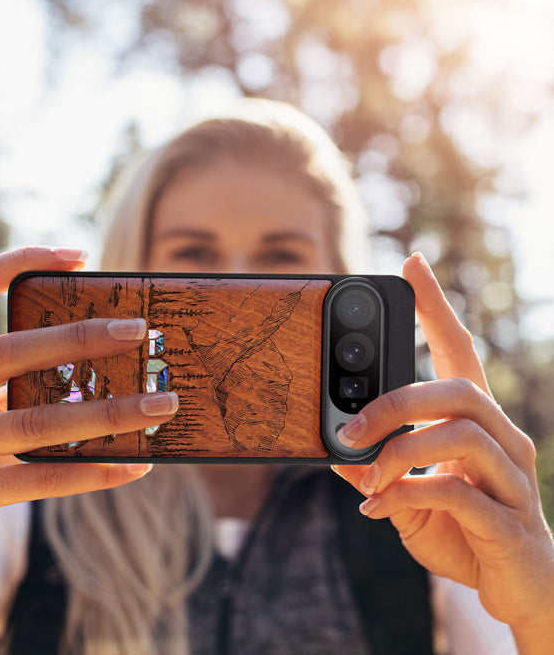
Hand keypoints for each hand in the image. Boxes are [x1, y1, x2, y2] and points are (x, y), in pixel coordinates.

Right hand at [0, 247, 177, 595]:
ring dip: (107, 413)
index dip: (16, 262)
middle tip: (138, 328)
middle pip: (6, 352)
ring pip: (31, 423)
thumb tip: (101, 356)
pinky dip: (91, 472)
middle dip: (78, 337)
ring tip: (160, 405)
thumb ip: (10, 382)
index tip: (78, 255)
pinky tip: (134, 466)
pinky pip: (36, 480)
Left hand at [332, 253, 553, 645]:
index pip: (459, 350)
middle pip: (458, 389)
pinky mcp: (510, 521)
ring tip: (366, 477)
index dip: (436, 307)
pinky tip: (378, 509)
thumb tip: (335, 452)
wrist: (517, 589)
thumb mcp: (408, 495)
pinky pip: (458, 493)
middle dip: (395, 402)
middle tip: (349, 427)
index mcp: (476, 423)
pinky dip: (407, 495)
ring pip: (460, 434)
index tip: (411, 264)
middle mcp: (503, 439)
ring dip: (399, 452)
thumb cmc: (463, 531)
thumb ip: (377, 471)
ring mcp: (513, 478)